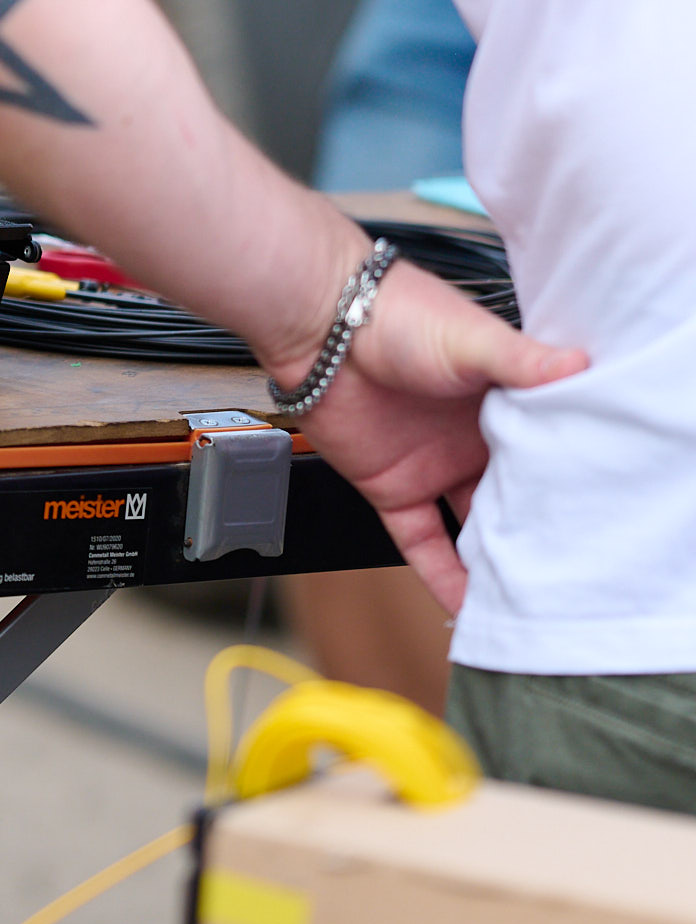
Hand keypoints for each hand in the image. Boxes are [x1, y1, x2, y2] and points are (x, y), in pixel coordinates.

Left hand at [271, 261, 588, 612]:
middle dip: (543, 535)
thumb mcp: (472, 338)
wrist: (319, 322)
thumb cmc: (395, 313)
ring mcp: (432, 467)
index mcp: (504, 404)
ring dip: (497, 565)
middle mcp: (472, 440)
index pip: (549, 456)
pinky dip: (443, 577)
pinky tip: (470, 610)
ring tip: (535, 605)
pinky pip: (421, 543)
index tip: (605, 523)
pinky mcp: (390, 487)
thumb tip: (581, 367)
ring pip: (474, 530)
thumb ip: (524, 361)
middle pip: (516, 499)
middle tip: (579, 577)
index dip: (572, 486)